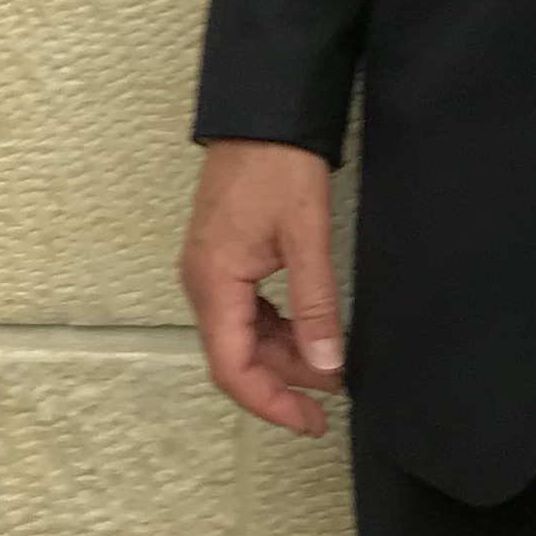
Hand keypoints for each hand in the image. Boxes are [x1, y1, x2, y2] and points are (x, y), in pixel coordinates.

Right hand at [181, 139, 343, 436]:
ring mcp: (211, 271)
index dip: (270, 403)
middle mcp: (203, 283)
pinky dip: (277, 330)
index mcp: (214, 282)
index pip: (232, 367)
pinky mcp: (224, 259)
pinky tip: (308, 331)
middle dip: (283, 382)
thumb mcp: (306, 235)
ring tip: (329, 365)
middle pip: (237, 356)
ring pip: (242, 336)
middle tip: (332, 398)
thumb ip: (315, 304)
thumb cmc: (277, 165)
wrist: (261, 114)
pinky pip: (246, 312)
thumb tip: (326, 364)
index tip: (310, 421)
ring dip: (283, 356)